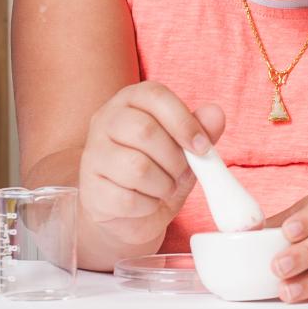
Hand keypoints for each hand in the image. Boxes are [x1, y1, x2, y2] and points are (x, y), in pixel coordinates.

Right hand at [79, 82, 225, 250]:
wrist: (133, 213)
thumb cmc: (160, 171)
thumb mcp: (187, 148)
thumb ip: (202, 130)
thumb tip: (215, 113)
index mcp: (130, 101)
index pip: (155, 95)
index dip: (184, 121)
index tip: (202, 147)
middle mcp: (104, 121)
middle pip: (145, 131)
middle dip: (175, 159)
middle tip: (181, 173)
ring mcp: (93, 155)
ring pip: (137, 167)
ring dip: (163, 185)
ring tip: (164, 188)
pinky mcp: (91, 190)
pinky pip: (127, 199)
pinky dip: (148, 206)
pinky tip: (146, 203)